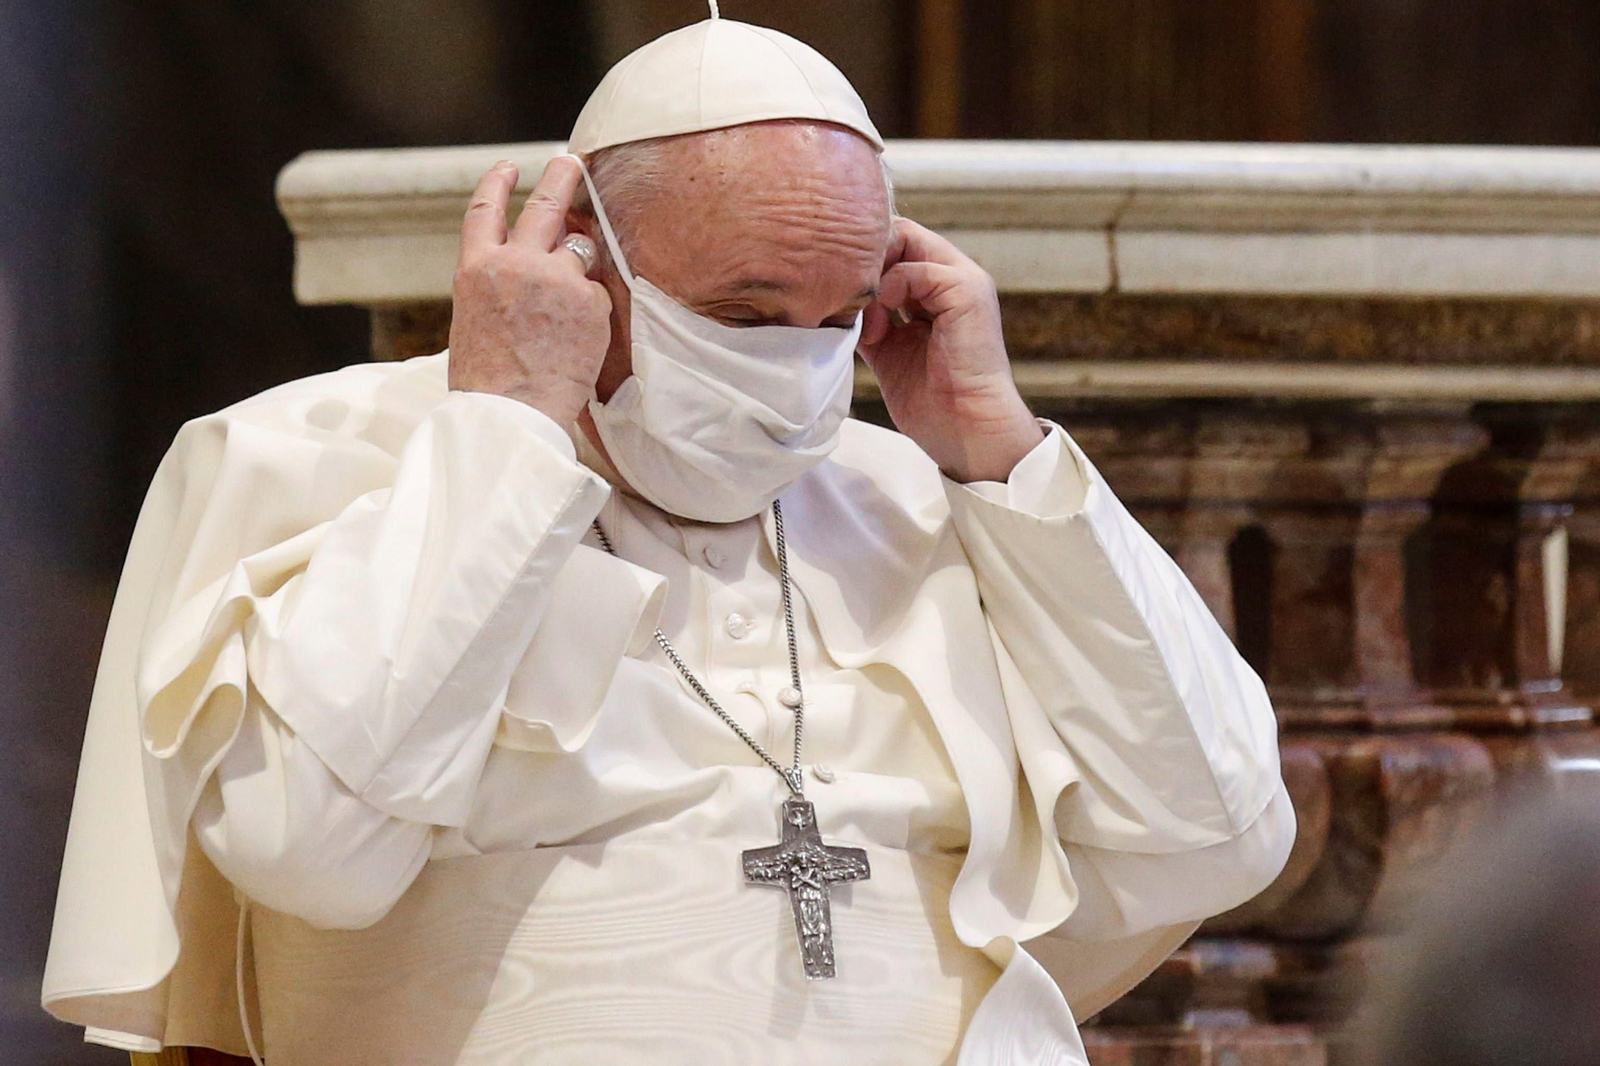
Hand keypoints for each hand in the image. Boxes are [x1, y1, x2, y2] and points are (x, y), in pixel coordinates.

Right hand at [447, 156, 611, 425]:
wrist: (509, 414)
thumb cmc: (489, 383)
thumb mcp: (475, 321)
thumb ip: (501, 286)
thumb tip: (534, 270)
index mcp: (476, 268)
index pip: (486, 211)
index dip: (497, 183)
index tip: (509, 168)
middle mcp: (515, 262)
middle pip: (546, 205)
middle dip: (562, 177)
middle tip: (572, 163)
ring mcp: (555, 277)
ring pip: (580, 254)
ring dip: (580, 272)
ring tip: (571, 309)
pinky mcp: (589, 299)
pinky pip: (598, 296)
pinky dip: (592, 315)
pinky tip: (576, 344)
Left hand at [858, 217, 1043, 482]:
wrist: (964, 431)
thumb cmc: (931, 402)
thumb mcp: (886, 350)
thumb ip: (868, 319)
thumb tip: (837, 300)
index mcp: (937, 290)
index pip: (894, 244)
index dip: (861, 261)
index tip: (837, 296)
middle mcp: (953, 277)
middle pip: (897, 233)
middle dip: (863, 262)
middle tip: (844, 299)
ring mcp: (964, 280)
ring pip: (904, 240)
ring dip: (872, 277)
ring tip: (865, 321)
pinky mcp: (967, 291)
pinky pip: (916, 268)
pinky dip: (889, 290)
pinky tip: (880, 326)